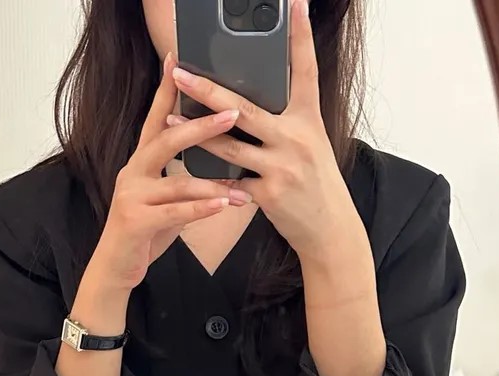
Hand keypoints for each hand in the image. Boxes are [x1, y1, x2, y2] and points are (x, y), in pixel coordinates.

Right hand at [92, 54, 252, 292]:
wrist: (116, 268)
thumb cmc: (145, 233)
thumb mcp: (165, 201)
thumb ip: (183, 180)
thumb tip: (217, 165)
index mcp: (140, 163)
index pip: (155, 118)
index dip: (166, 89)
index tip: (178, 59)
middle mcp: (132, 172)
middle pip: (167, 139)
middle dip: (201, 126)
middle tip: (232, 113)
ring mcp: (131, 196)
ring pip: (177, 182)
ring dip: (213, 184)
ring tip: (241, 188)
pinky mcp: (135, 222)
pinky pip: (174, 212)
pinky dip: (200, 209)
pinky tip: (222, 207)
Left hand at [168, 0, 363, 263]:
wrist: (329, 229)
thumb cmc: (315, 183)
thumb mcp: (309, 144)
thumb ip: (284, 122)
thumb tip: (247, 103)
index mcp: (308, 119)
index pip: (304, 70)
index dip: (300, 36)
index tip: (294, 4)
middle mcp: (296, 138)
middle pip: (245, 108)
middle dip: (209, 89)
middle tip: (182, 72)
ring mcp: (282, 167)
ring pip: (230, 145)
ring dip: (195, 133)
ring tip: (169, 119)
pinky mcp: (269, 194)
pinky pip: (231, 181)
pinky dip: (210, 177)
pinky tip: (189, 168)